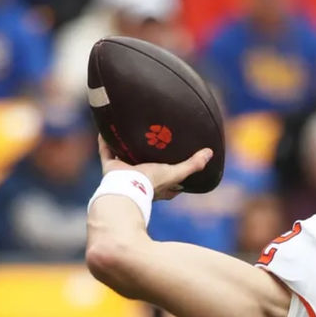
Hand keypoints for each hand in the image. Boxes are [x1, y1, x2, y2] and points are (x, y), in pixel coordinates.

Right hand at [97, 135, 211, 199]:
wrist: (126, 188)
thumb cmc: (153, 183)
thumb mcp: (176, 172)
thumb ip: (193, 164)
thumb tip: (210, 153)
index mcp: (159, 184)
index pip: (170, 177)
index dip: (175, 169)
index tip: (179, 157)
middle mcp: (142, 179)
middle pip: (147, 165)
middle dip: (149, 155)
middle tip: (153, 137)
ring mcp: (125, 173)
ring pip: (126, 157)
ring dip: (126, 146)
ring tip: (129, 130)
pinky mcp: (111, 168)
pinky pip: (107, 151)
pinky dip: (105, 141)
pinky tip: (106, 128)